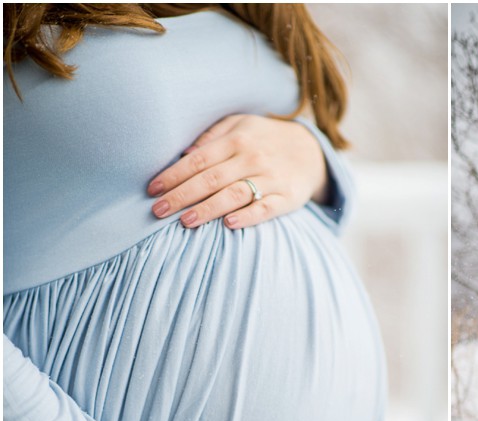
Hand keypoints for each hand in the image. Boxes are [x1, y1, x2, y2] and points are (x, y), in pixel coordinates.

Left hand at [148, 114, 328, 230]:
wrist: (311, 152)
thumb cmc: (265, 140)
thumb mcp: (241, 125)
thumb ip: (213, 135)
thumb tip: (184, 153)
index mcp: (237, 140)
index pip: (199, 159)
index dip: (174, 174)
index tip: (152, 189)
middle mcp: (253, 158)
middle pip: (211, 179)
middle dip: (182, 195)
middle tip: (158, 211)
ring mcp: (271, 179)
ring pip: (235, 195)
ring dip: (209, 209)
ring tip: (185, 221)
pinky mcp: (287, 198)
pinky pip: (266, 208)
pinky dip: (249, 216)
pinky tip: (230, 224)